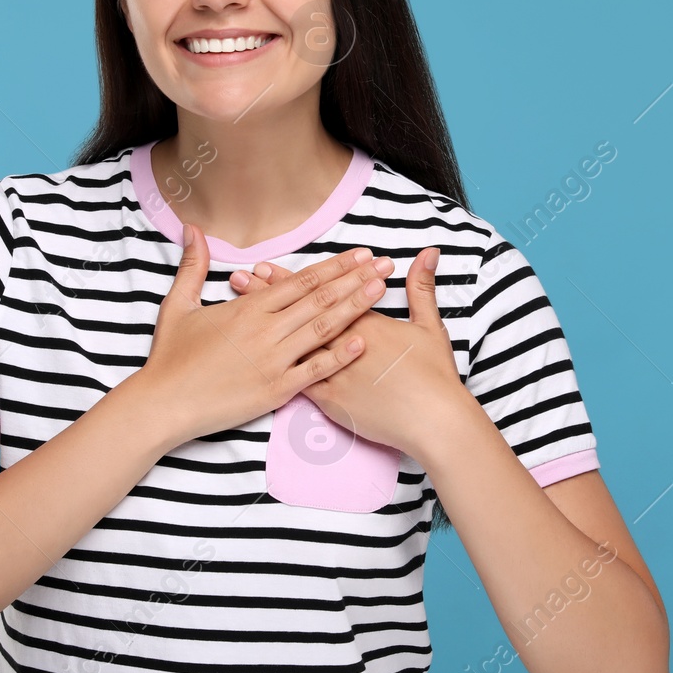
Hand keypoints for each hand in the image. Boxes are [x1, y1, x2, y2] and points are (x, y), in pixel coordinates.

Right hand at [137, 224, 396, 446]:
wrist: (162, 403)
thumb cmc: (170, 357)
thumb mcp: (177, 305)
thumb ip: (193, 266)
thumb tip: (193, 229)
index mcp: (248, 308)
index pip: (300, 280)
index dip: (334, 266)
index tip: (361, 254)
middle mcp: (265, 330)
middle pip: (319, 299)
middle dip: (356, 280)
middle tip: (384, 265)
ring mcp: (273, 360)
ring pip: (322, 329)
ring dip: (355, 308)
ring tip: (381, 291)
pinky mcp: (275, 390)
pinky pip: (314, 371)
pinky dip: (339, 356)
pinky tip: (363, 342)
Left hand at [229, 246, 468, 458]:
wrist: (433, 420)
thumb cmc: (435, 374)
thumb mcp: (430, 326)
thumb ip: (422, 289)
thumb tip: (429, 253)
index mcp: (364, 323)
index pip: (321, 295)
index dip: (291, 281)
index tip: (265, 267)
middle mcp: (343, 344)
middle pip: (299, 316)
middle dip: (266, 296)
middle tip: (240, 279)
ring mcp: (334, 374)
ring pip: (291, 346)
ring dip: (264, 330)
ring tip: (238, 314)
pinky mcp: (332, 402)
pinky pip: (300, 384)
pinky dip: (277, 370)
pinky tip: (253, 362)